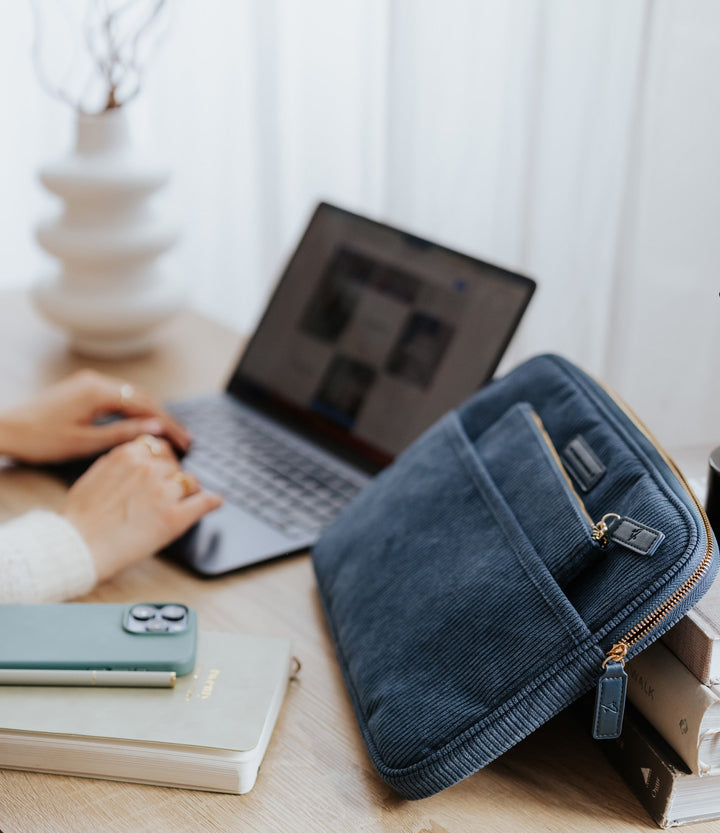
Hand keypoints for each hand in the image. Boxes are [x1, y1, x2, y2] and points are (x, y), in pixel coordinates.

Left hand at [0, 370, 190, 462]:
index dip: (169, 424)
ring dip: (152, 413)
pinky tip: (143, 424)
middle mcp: (96, 381)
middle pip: (142, 397)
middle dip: (165, 418)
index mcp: (98, 392)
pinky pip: (117, 396)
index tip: (185, 441)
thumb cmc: (40, 440)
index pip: (145, 405)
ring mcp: (88, 383)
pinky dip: (135, 410)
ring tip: (169, 433)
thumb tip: (156, 427)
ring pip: (131, 395)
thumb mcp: (85, 442)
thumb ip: (123, 433)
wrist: (5, 429)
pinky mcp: (82, 389)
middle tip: (185, 439)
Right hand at [61, 435, 221, 582]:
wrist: (79, 547)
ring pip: (190, 482)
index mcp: (128, 455)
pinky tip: (214, 502)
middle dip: (172, 476)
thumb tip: (137, 455)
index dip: (162, 459)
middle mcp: (149, 469)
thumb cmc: (81, 516)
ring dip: (189, 490)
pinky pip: (205, 502)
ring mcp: (164, 492)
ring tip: (184, 500)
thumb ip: (119, 461)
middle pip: (175, 465)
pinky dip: (212, 501)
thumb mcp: (95, 474)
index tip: (163, 467)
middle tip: (168, 490)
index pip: (159, 446)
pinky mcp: (175, 517)